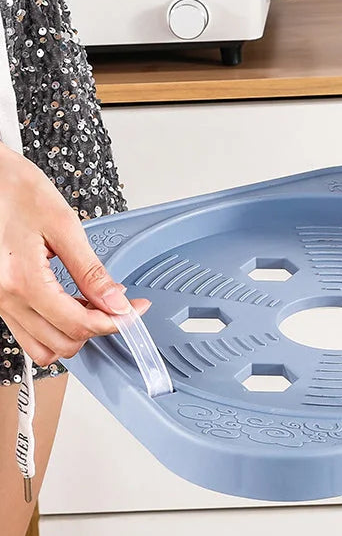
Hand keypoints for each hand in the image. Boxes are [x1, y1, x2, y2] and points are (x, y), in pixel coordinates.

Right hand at [0, 145, 149, 366]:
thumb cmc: (14, 189)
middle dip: (98, 328)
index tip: (136, 310)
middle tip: (120, 305)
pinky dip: (55, 328)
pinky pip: (28, 332)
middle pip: (63, 342)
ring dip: (75, 334)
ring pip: (42, 346)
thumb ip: (91, 270)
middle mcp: (4, 298)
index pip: (79, 324)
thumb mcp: (63, 224)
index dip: (116, 321)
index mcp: (21, 280)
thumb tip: (116, 301)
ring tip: (95, 307)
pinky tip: (72, 304)